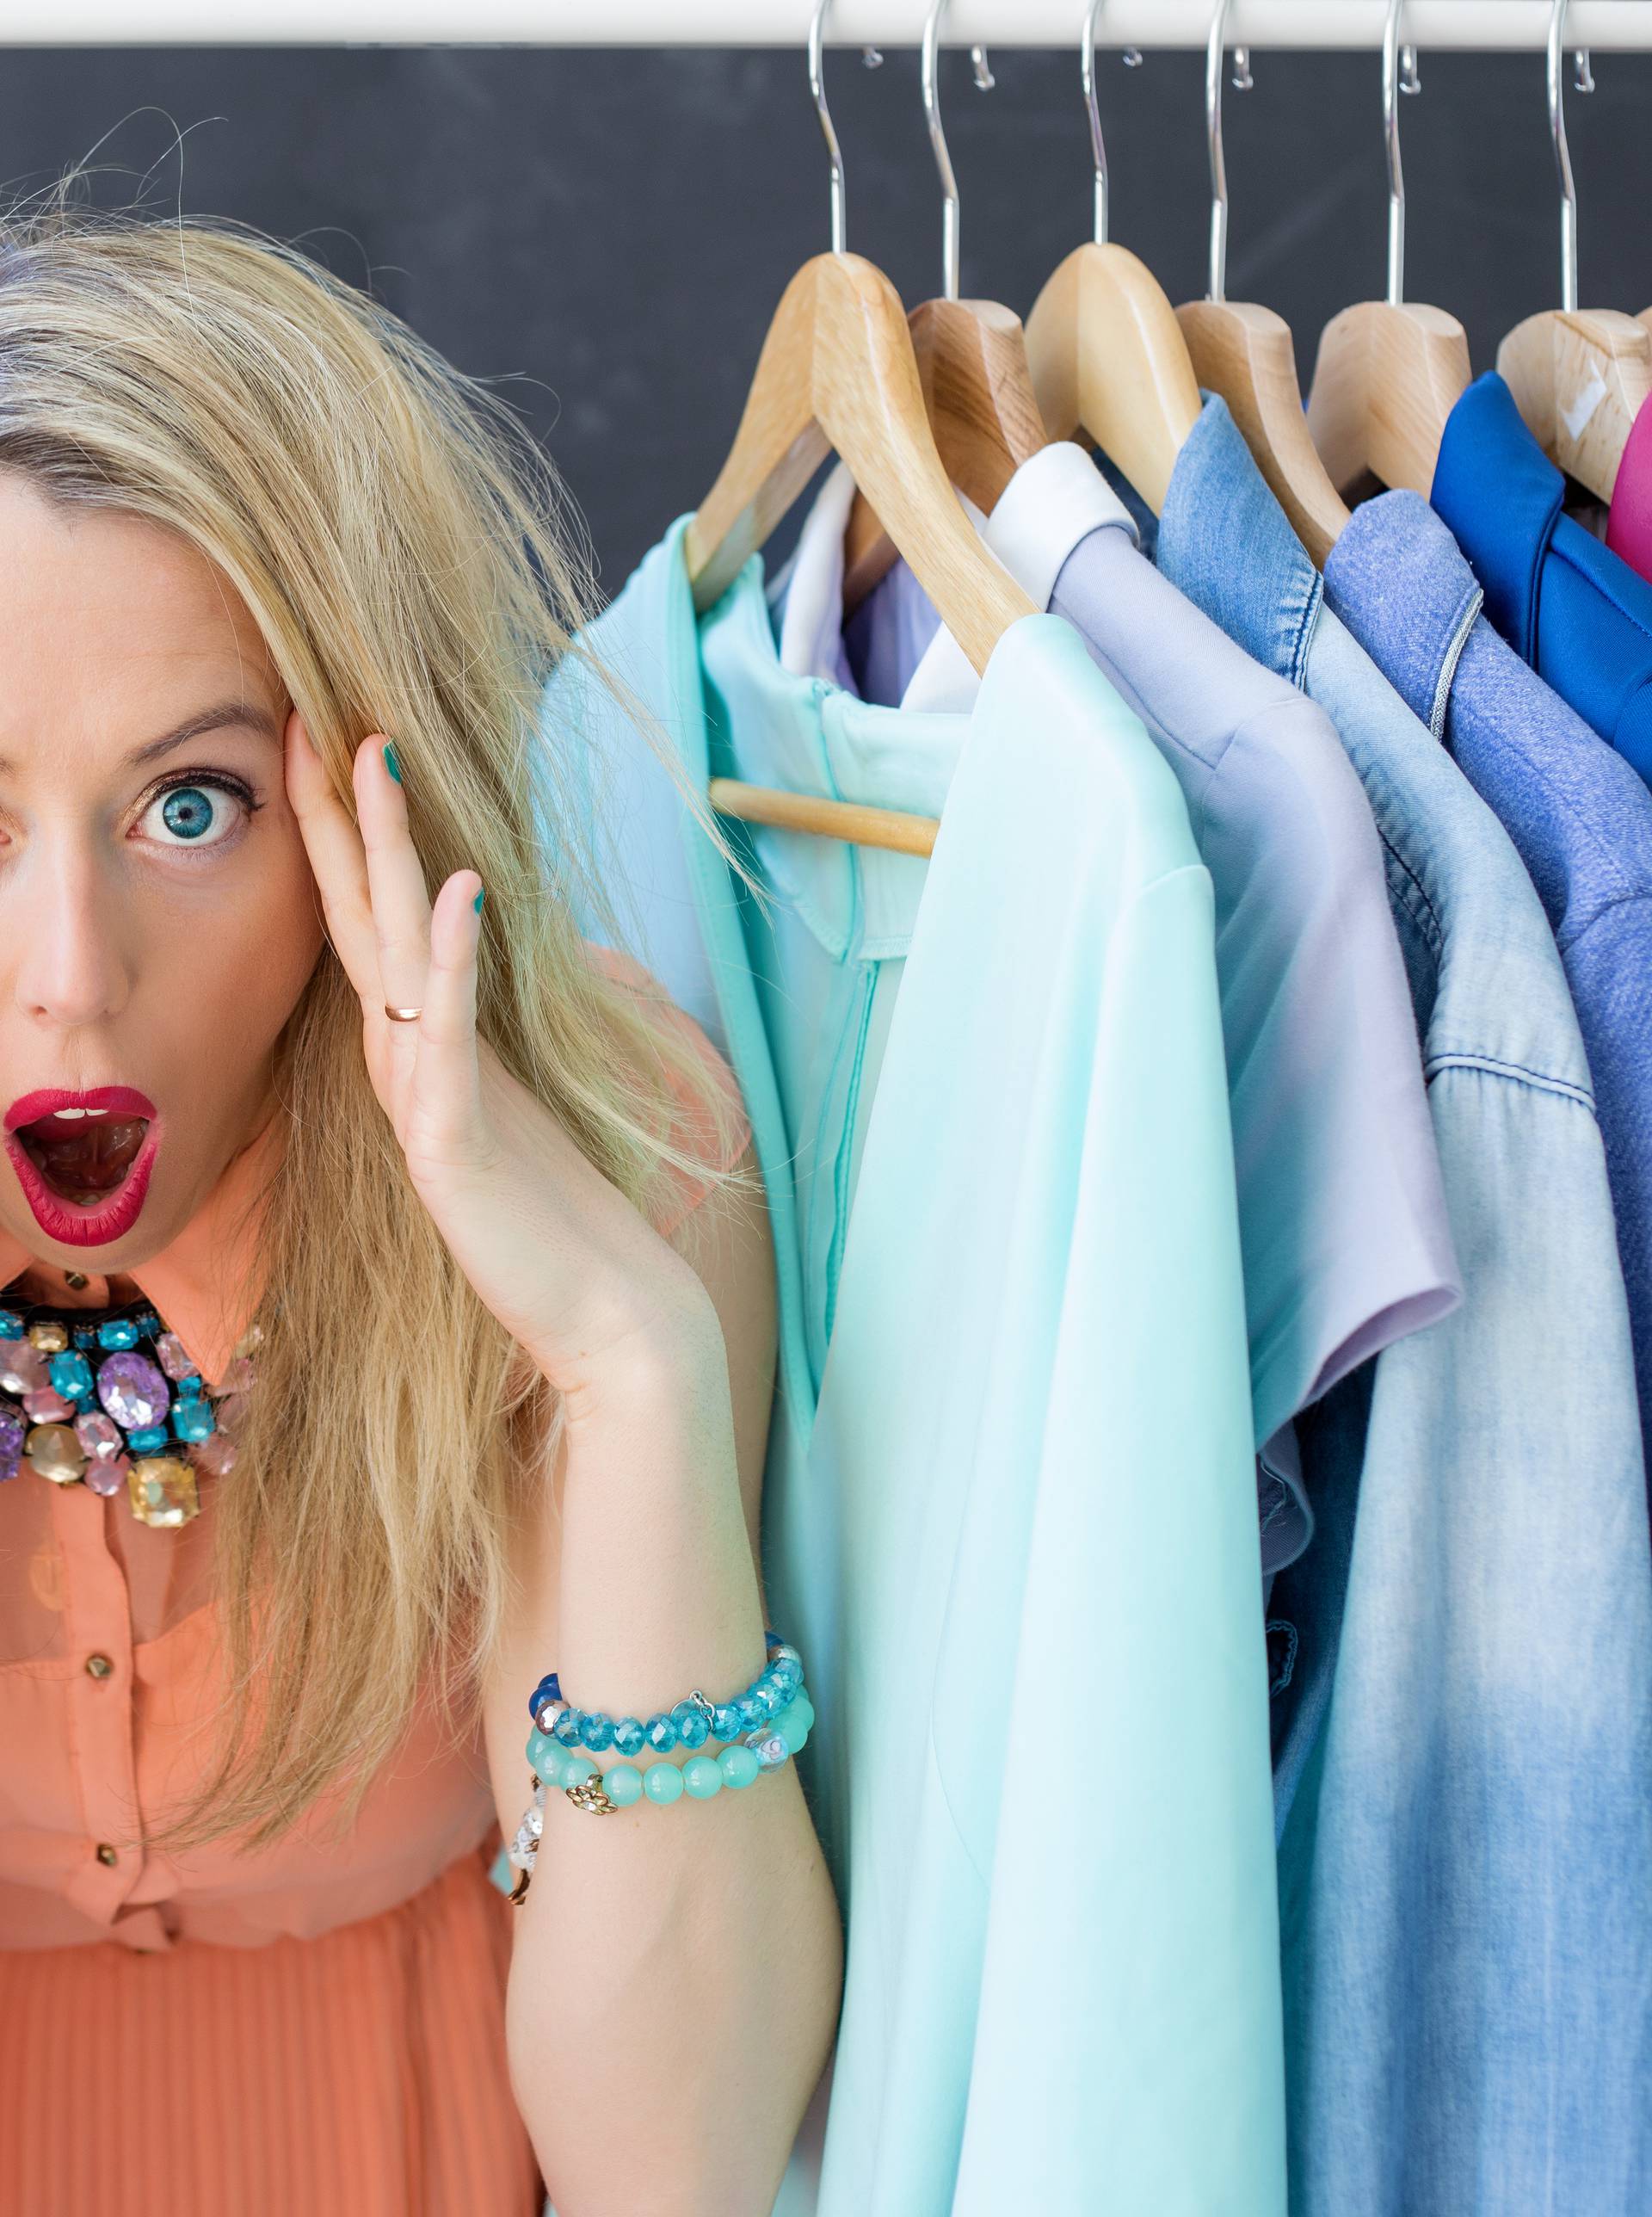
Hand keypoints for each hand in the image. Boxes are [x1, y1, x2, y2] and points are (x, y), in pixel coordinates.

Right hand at [283, 714, 717, 1399]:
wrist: (602, 1320)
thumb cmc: (557, 1221)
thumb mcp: (514, 1109)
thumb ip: (480, 1046)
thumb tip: (485, 977)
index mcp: (422, 1054)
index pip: (374, 926)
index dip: (352, 840)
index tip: (340, 748)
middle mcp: (410, 1067)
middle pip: (362, 921)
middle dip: (340, 822)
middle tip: (317, 724)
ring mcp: (426, 1103)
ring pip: (391, 957)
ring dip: (383, 858)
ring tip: (372, 767)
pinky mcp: (455, 1144)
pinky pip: (447, 1035)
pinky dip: (450, 960)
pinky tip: (457, 892)